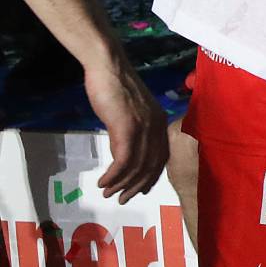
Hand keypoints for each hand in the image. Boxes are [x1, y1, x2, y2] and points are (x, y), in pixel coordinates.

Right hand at [84, 51, 168, 201]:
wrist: (108, 68)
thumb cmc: (115, 87)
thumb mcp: (130, 112)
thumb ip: (132, 130)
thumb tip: (124, 152)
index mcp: (160, 122)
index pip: (161, 157)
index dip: (151, 177)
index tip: (140, 190)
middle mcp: (157, 127)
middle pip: (152, 165)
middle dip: (137, 186)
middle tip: (122, 198)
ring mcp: (143, 127)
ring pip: (137, 166)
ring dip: (122, 183)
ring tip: (108, 193)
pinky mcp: (127, 127)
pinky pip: (124, 160)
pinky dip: (114, 175)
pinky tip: (103, 182)